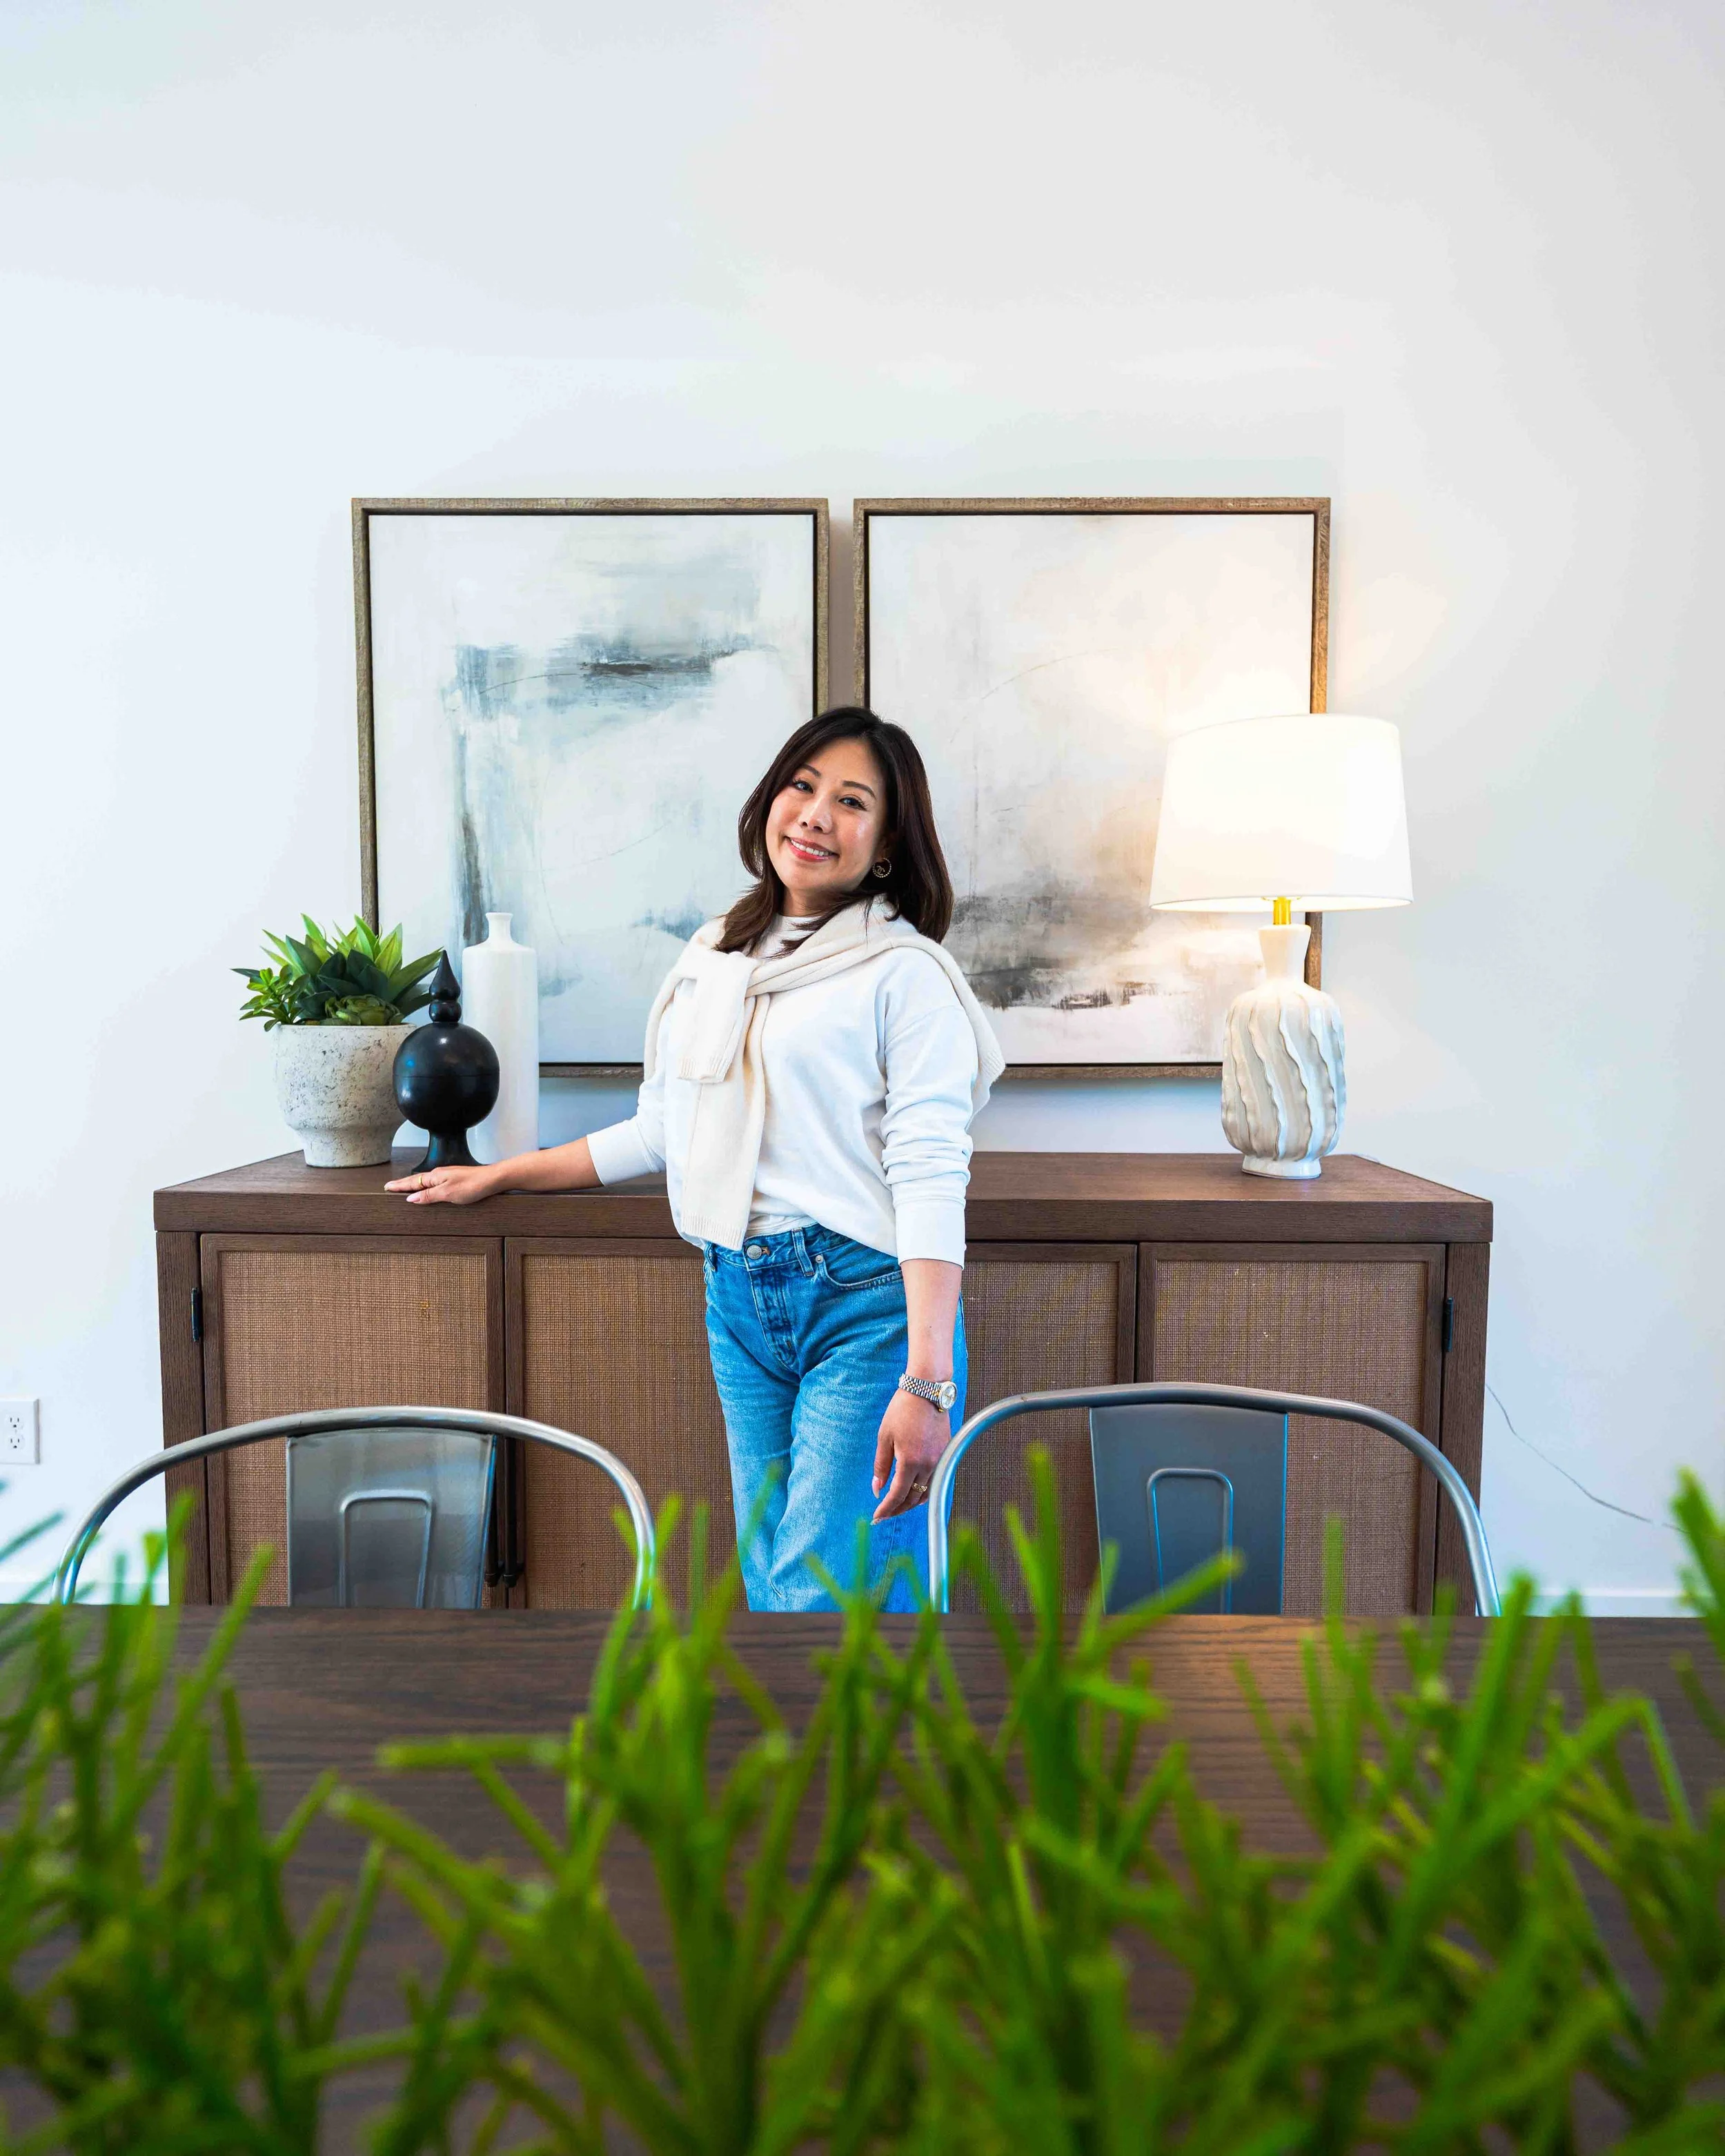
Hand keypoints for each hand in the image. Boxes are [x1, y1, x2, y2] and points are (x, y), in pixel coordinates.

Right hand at [383, 1165, 496, 1205]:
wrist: (493, 1179)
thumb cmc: (473, 1184)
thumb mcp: (448, 1193)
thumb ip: (428, 1196)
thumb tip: (411, 1198)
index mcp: (435, 1177)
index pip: (412, 1182)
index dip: (399, 1186)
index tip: (387, 1187)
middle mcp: (440, 1175)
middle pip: (416, 1181)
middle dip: (403, 1184)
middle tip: (390, 1187)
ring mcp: (447, 1177)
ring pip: (425, 1182)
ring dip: (414, 1185)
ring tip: (403, 1189)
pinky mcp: (455, 1181)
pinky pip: (434, 1184)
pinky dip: (426, 1187)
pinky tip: (427, 1190)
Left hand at [871, 1386, 948, 1521]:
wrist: (927, 1390)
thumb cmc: (903, 1410)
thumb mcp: (884, 1437)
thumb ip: (881, 1466)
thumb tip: (877, 1489)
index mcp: (910, 1461)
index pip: (897, 1495)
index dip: (886, 1509)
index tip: (876, 1517)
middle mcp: (929, 1464)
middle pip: (913, 1498)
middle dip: (898, 1509)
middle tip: (884, 1515)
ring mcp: (940, 1460)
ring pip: (927, 1492)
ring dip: (912, 1502)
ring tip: (898, 1506)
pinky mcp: (946, 1453)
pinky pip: (936, 1480)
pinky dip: (925, 1491)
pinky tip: (916, 1492)